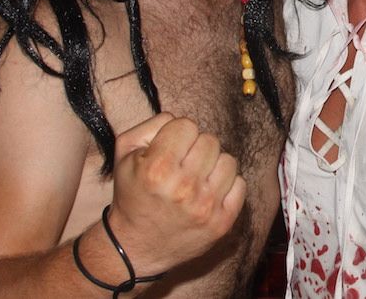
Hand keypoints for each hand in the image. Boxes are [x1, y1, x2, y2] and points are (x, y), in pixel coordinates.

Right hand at [108, 113, 246, 275]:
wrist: (134, 246)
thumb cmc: (132, 194)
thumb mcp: (125, 154)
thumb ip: (151, 126)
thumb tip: (178, 119)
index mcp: (157, 168)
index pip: (187, 124)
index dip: (177, 134)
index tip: (169, 149)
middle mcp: (184, 187)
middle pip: (210, 140)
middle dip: (195, 148)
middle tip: (182, 165)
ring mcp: (206, 206)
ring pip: (228, 160)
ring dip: (213, 166)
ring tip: (196, 179)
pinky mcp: (222, 222)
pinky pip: (240, 184)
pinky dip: (227, 185)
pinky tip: (208, 193)